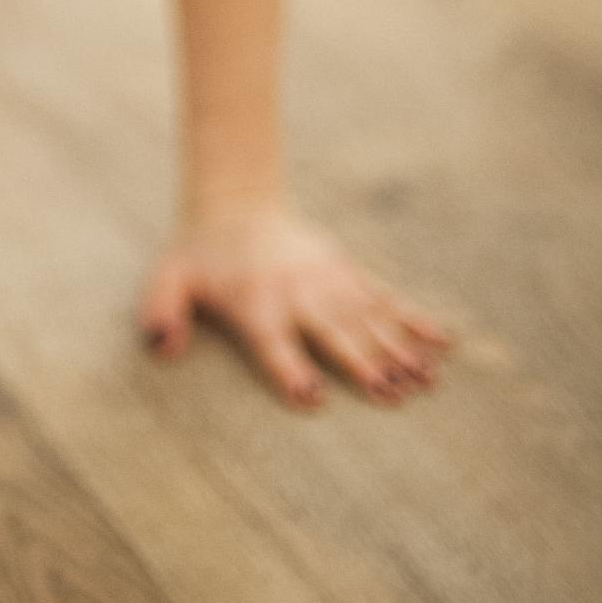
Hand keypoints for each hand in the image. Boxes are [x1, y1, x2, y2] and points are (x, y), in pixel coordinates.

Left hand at [138, 201, 453, 407]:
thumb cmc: (198, 258)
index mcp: (254, 300)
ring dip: (397, 349)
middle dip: (362, 362)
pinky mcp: (347, 270)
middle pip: (332, 330)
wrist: (235, 206)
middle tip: (391, 394)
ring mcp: (328, 279)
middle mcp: (297, 290)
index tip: (311, 396)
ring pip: (367, 317)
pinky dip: (414, 319)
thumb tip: (162, 349)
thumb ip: (159, 312)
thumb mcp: (166, 279)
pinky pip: (384, 296)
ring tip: (425, 382)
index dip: (289, 367)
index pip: (272, 338)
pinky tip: (442, 342)